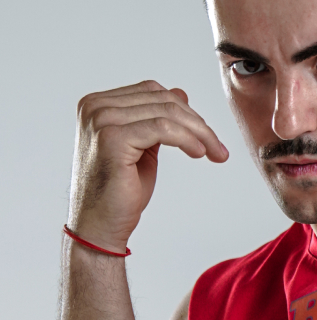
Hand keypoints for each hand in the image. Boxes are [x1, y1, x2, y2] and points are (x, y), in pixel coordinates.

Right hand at [69, 80, 227, 252]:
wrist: (99, 227)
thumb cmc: (120, 193)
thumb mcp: (143, 148)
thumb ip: (156, 120)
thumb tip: (180, 93)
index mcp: (98, 105)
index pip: (152, 92)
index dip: (185, 111)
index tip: (207, 136)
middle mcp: (95, 107)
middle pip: (161, 99)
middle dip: (197, 122)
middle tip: (218, 148)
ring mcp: (101, 120)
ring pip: (166, 112)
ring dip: (199, 132)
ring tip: (214, 152)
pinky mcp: (112, 138)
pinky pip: (163, 128)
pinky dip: (187, 139)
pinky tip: (200, 153)